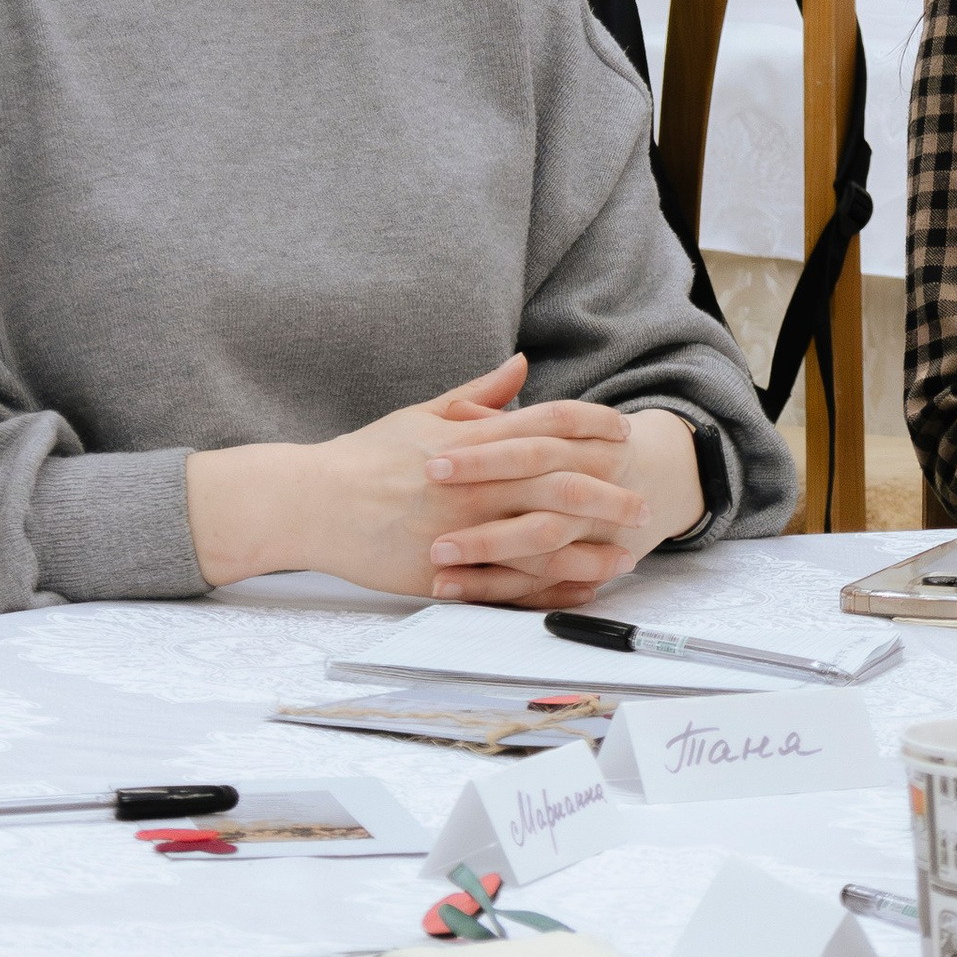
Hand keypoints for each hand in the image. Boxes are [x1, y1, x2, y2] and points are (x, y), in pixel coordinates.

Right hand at [185, 359, 700, 603]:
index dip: (591, 426)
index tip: (624, 431)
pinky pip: (509, 584)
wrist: (313, 503)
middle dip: (607, 494)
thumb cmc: (367, 456)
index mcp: (468, 441)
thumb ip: (478, 394)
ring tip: (626, 555)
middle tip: (643, 503)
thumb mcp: (423, 414)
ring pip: (541, 540)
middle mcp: (471, 484)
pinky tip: (578, 590)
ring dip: (590, 549)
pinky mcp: (446, 572)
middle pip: (557, 485)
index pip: (546, 425)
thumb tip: (520, 366)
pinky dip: (549, 588)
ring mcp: (460, 530)